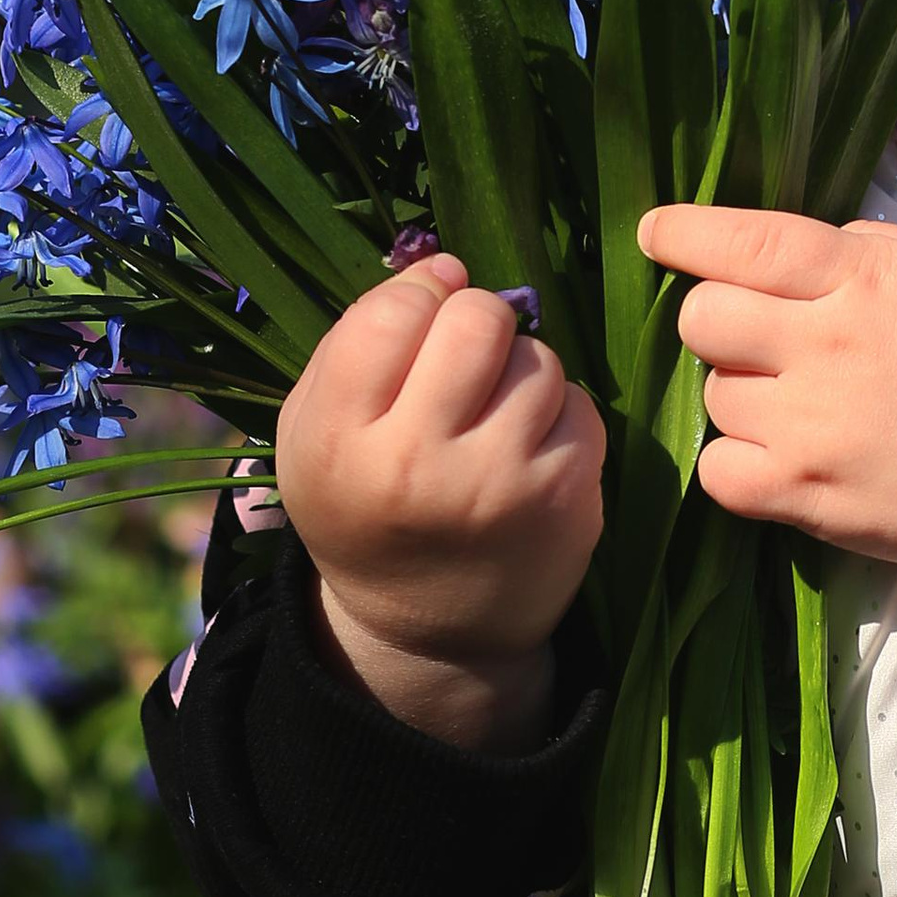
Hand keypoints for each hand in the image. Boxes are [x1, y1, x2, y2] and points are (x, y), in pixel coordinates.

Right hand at [274, 256, 605, 747]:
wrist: (429, 630)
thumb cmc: (366, 503)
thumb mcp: (317, 428)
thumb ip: (360, 337)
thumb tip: (447, 266)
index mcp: (341, 442)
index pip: (391, 314)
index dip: (415, 298)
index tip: (418, 321)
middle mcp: (419, 465)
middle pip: (477, 319)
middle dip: (474, 321)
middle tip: (463, 360)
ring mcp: (502, 485)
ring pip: (538, 359)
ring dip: (519, 371)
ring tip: (490, 417)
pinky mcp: (568, 501)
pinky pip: (580, 404)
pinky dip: (558, 415)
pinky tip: (527, 451)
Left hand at [641, 206, 896, 650]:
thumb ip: (873, 253)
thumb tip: (808, 256)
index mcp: (860, 279)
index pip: (741, 243)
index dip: (684, 233)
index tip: (658, 233)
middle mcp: (820, 347)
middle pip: (703, 318)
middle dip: (719, 320)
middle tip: (759, 338)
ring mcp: (807, 427)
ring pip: (713, 395)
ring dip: (741, 394)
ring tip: (796, 406)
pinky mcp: (806, 496)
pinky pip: (719, 471)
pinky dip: (736, 461)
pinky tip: (777, 456)